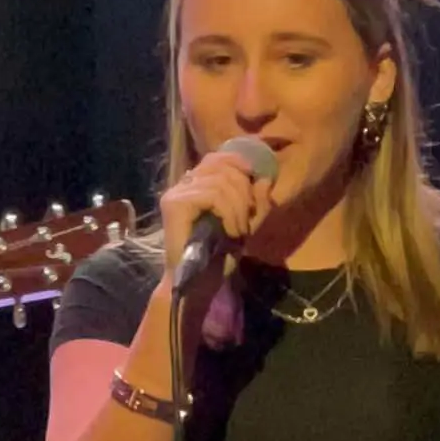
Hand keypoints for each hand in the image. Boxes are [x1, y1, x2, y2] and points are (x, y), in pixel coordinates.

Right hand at [159, 147, 275, 280]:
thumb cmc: (218, 255)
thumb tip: (264, 179)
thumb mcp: (246, 223)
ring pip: (220, 182)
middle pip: (221, 168)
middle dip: (243, 192)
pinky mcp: (175, 204)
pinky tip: (231, 231)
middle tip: (247, 220)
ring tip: (239, 231)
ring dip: (238, 208)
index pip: (215, 158)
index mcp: (194, 185)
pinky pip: (212, 195)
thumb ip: (256, 202)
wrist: (199, 282)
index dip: (237, 162)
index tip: (254, 179)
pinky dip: (229, 213)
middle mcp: (182, 185)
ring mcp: (176, 193)